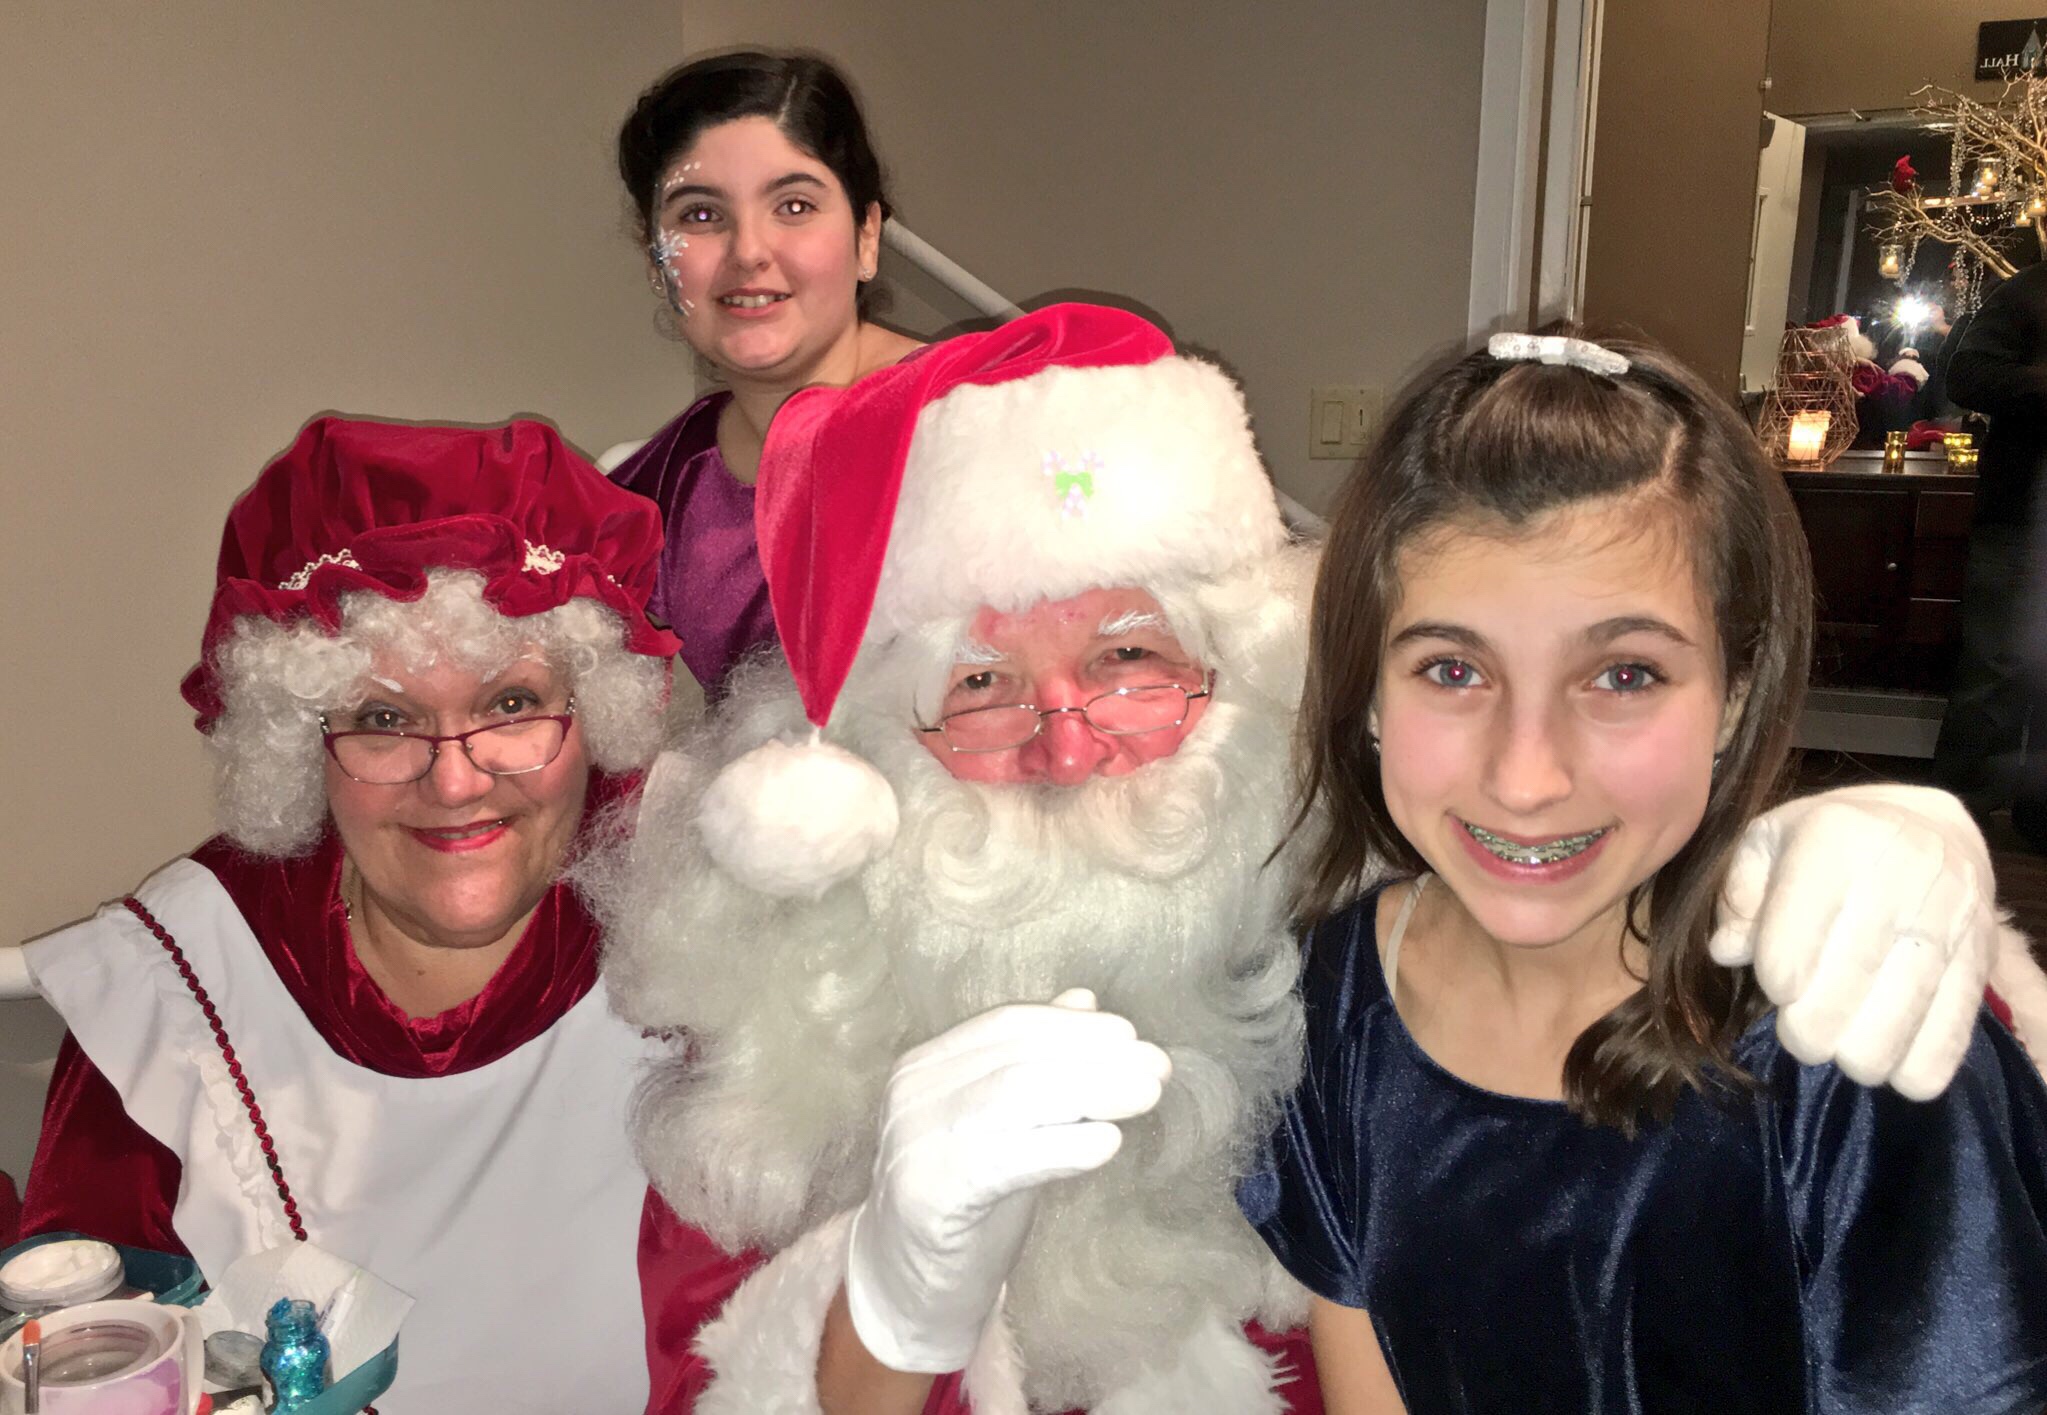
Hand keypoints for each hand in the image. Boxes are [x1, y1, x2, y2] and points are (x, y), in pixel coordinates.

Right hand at [844, 988, 1171, 1372]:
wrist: (910, 1286)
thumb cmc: (966, 1200)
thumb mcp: (1003, 1122)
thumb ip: (1036, 1063)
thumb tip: (1085, 1001)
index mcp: (927, 1065)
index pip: (1007, 1025)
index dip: (1074, 1027)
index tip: (1132, 1035)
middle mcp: (913, 1093)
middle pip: (1018, 1058)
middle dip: (1095, 1057)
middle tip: (1156, 1067)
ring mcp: (915, 1142)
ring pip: (1014, 1097)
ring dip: (1091, 1091)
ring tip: (1146, 1095)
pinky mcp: (928, 1194)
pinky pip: (1004, 1160)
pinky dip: (1061, 1147)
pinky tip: (1106, 1145)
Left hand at [1710, 784, 1996, 1098]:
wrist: (1928, 825)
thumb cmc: (1827, 840)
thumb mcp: (1767, 842)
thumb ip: (1739, 895)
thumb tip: (1727, 951)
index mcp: (1833, 838)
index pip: (1798, 928)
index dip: (1780, 977)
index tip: (1778, 992)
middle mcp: (1898, 872)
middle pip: (1852, 975)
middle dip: (1815, 1028)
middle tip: (1802, 1039)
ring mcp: (1949, 913)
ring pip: (1906, 1004)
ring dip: (1867, 1052)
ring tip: (1845, 1056)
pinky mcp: (1981, 950)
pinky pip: (1957, 1020)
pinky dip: (1926, 1061)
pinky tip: (1899, 1075)